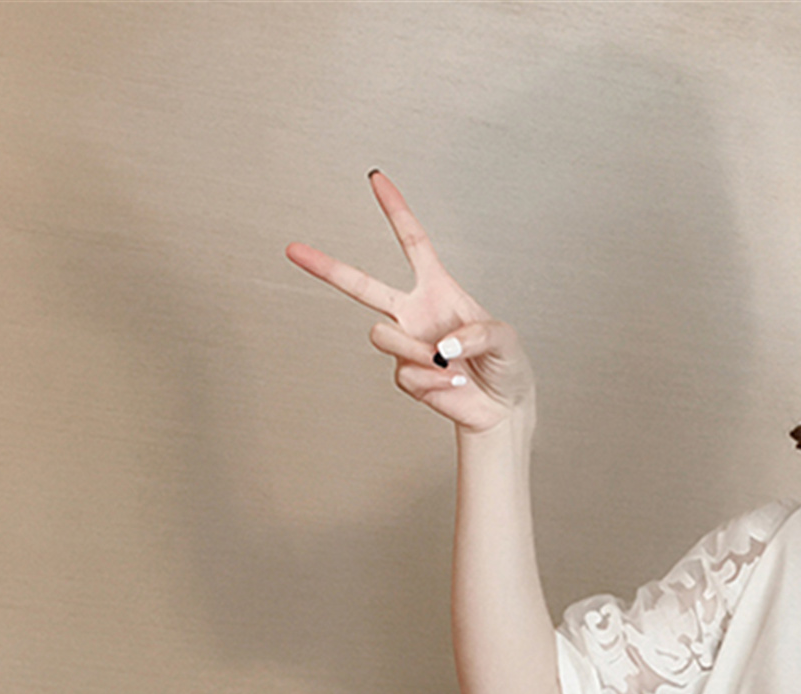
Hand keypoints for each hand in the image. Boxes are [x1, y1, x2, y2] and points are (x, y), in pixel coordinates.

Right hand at [286, 171, 532, 434]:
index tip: (376, 179)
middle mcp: (415, 313)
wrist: (503, 408)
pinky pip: (405, 373)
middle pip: (362, 285)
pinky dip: (432, 381)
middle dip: (326, 267)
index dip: (395, 210)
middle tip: (293, 249)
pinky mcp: (407, 376)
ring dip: (414, 350)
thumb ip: (476, 334)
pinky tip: (452, 383)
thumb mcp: (504, 338)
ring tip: (445, 363)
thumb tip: (439, 347)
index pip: (412, 242)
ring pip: (380, 335)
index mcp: (438, 290)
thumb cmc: (507, 366)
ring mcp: (407, 344)